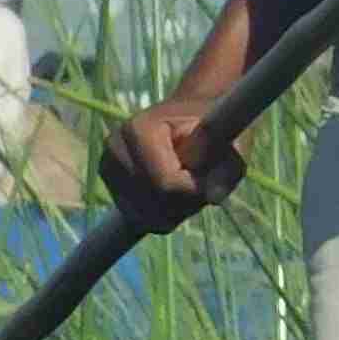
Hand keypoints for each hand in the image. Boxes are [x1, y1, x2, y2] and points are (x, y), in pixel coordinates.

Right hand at [98, 92, 246, 234]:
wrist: (189, 120)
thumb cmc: (213, 131)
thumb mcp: (231, 145)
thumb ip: (228, 170)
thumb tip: (215, 198)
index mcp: (139, 129)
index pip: (166, 184)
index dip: (195, 191)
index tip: (210, 176)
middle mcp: (115, 147)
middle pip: (154, 204)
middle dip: (186, 203)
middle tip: (201, 180)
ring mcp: (108, 167)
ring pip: (146, 216)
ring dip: (176, 211)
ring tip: (188, 185)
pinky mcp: (110, 185)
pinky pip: (139, 219)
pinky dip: (162, 215)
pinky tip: (173, 195)